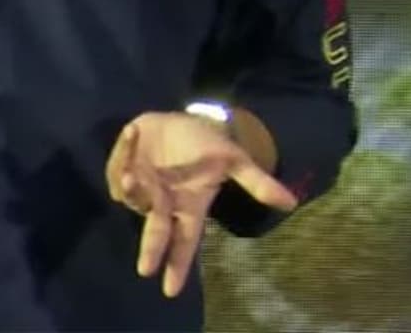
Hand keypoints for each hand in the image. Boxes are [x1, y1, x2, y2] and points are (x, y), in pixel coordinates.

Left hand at [104, 111, 297, 297]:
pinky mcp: (123, 166)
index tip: (170, 291)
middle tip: (145, 269)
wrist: (180, 120)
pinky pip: (118, 166)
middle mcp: (163, 203)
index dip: (178, 264)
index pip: (185, 241)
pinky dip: (124, 152)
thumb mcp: (233, 161)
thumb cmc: (206, 146)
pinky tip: (133, 134)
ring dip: (134, 189)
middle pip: (156, 231)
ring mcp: (141, 186)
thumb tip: (292, 203)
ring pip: (132, 197)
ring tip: (135, 176)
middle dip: (151, 248)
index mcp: (188, 206)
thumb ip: (257, 183)